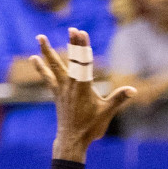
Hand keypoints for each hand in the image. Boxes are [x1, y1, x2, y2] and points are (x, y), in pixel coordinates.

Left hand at [30, 28, 134, 162]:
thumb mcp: (107, 112)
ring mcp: (61, 89)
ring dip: (47, 51)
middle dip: (72, 44)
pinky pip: (47, 78)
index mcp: (83, 87)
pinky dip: (41, 68)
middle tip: (72, 29)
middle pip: (71, 60)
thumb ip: (118, 99)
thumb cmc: (91, 127)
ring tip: (40, 37)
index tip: (82, 33)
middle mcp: (70, 85)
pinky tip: (35, 58)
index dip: (83, 46)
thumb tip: (132, 90)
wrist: (72, 139)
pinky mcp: (56, 94)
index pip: (84, 62)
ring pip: (54, 66)